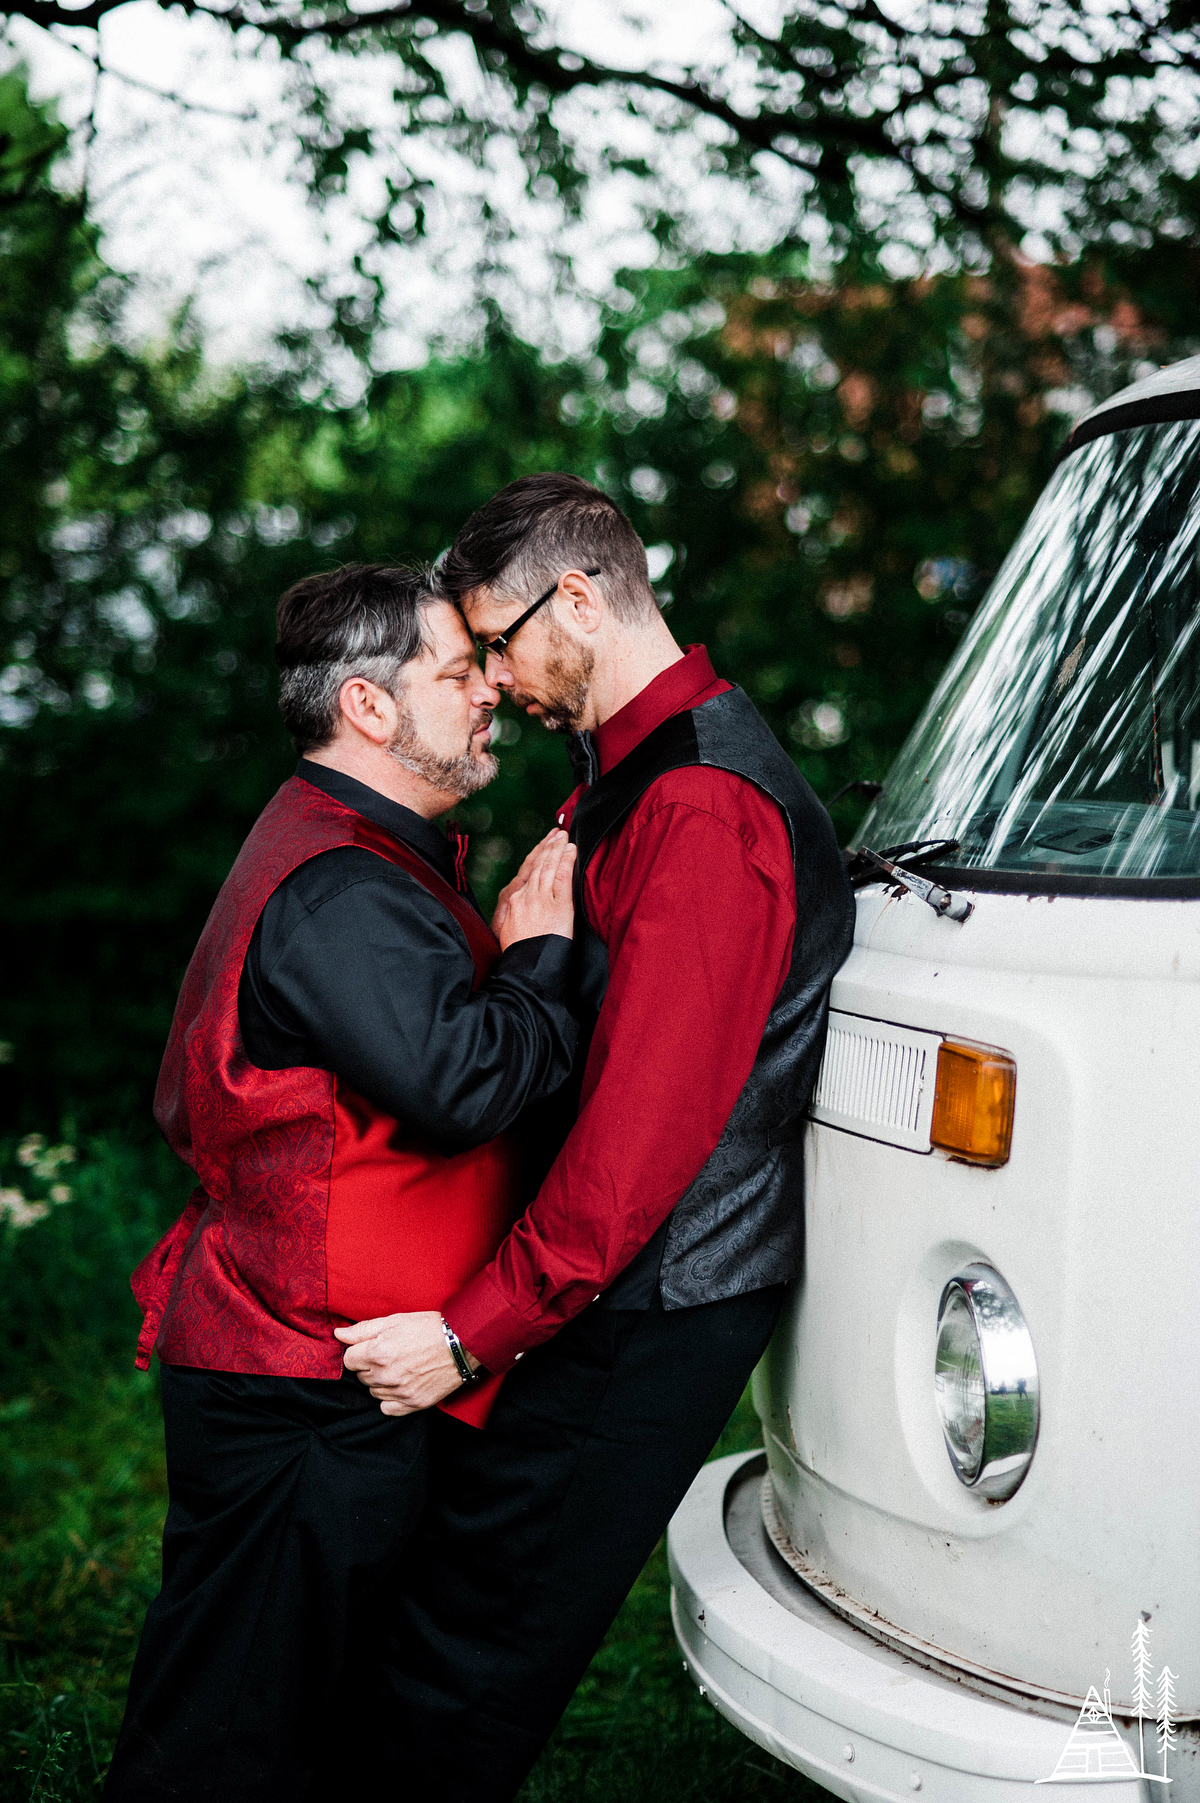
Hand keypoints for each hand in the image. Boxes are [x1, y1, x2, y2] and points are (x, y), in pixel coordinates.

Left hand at [333, 1310, 476, 1414]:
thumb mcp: (394, 1320)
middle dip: (369, 1365)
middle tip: (388, 1354)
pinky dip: (390, 1398)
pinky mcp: (413, 1403)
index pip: (348, 1360)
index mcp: (378, 1352)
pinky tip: (400, 1384)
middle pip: (360, 1376)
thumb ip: (363, 1329)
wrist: (462, 1344)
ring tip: (398, 1367)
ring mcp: (400, 1391)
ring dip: (379, 1381)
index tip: (371, 1347)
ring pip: (373, 1392)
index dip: (358, 1352)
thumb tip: (338, 1334)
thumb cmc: (428, 1328)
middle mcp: (386, 1375)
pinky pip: (387, 1408)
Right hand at [494, 829, 575, 949]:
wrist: (524, 968)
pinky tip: (571, 850)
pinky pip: (562, 878)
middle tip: (557, 834)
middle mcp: (524, 896)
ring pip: (548, 867)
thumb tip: (517, 907)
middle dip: (548, 847)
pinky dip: (566, 861)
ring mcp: (540, 899)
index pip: (526, 873)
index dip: (536, 857)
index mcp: (512, 901)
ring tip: (564, 837)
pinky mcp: (557, 906)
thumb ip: (514, 915)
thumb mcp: (507, 932)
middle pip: (537, 866)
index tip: (544, 846)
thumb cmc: (518, 956)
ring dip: (557, 849)